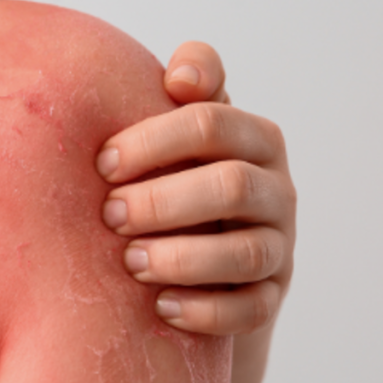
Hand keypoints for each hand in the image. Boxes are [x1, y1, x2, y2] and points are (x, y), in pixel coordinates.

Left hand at [96, 41, 295, 382]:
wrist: (205, 264)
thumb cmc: (178, 181)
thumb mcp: (180, 135)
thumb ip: (184, 95)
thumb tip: (183, 73)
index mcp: (255, 139)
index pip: (212, 122)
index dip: (156, 139)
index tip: (103, 162)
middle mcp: (276, 190)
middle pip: (233, 186)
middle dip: (164, 200)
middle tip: (110, 214)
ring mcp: (279, 248)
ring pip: (246, 253)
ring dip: (183, 257)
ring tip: (131, 263)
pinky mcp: (271, 299)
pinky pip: (251, 309)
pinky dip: (205, 309)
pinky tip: (160, 307)